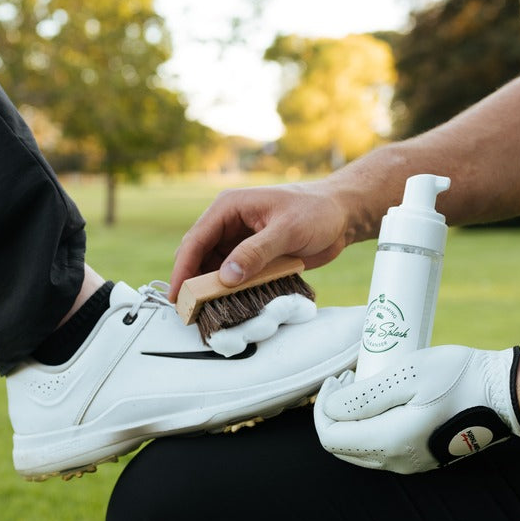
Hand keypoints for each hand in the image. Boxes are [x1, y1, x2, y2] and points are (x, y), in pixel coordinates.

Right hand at [169, 180, 348, 299]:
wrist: (342, 216)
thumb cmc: (316, 211)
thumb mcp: (286, 230)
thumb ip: (255, 253)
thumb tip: (227, 277)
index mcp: (230, 208)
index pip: (197, 239)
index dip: (183, 268)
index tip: (177, 294)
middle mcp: (229, 224)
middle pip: (199, 255)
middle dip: (192, 281)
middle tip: (188, 310)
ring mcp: (240, 241)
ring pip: (213, 268)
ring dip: (209, 288)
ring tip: (204, 313)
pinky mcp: (252, 257)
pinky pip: (233, 276)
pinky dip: (228, 291)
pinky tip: (226, 305)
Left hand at [314, 345, 519, 473]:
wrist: (505, 396)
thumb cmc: (459, 378)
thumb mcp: (407, 375)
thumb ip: (363, 397)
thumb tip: (331, 408)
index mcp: (389, 443)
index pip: (330, 437)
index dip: (323, 407)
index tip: (338, 379)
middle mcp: (396, 462)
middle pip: (341, 446)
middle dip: (334, 413)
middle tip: (347, 380)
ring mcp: (409, 464)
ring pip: (358, 449)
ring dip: (351, 419)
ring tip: (363, 386)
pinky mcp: (419, 459)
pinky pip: (379, 449)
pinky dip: (370, 427)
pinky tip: (383, 401)